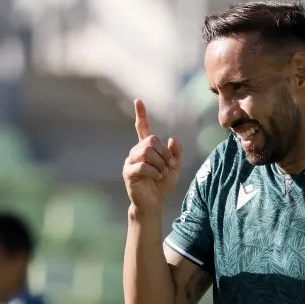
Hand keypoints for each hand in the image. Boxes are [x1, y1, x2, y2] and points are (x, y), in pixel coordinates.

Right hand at [123, 98, 182, 214]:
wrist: (154, 203)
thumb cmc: (162, 185)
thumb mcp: (174, 167)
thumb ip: (176, 153)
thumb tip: (171, 139)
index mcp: (146, 148)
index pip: (142, 128)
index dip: (141, 115)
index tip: (138, 100)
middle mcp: (136, 152)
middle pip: (151, 141)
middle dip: (164, 153)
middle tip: (167, 166)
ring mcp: (130, 161)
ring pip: (146, 152)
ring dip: (159, 163)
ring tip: (161, 173)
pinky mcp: (128, 172)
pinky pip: (142, 166)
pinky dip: (154, 172)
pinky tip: (156, 178)